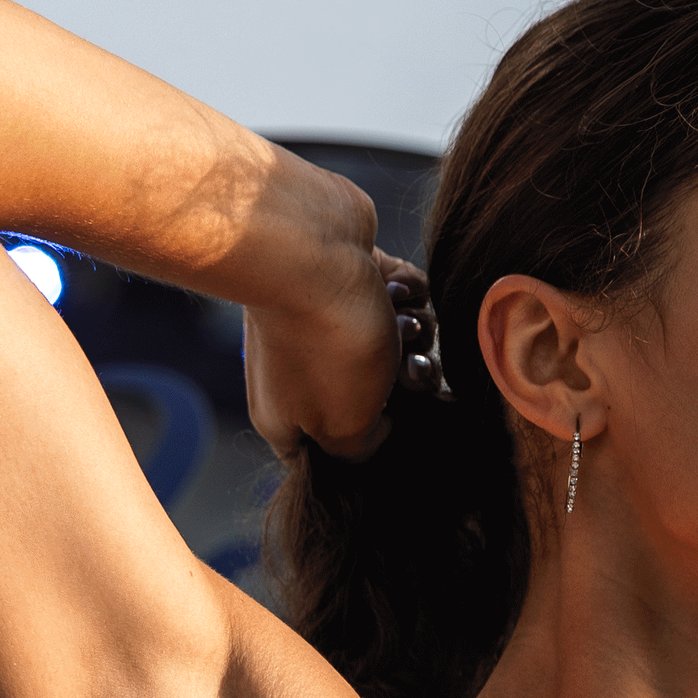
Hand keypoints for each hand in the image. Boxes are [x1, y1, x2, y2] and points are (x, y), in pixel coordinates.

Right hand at [243, 218, 428, 463]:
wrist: (309, 244)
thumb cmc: (324, 345)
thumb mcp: (345, 427)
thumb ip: (361, 451)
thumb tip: (378, 434)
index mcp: (287, 413)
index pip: (322, 453)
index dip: (359, 450)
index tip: (386, 433)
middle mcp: (302, 368)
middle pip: (374, 396)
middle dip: (405, 384)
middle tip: (408, 369)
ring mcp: (325, 319)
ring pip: (396, 345)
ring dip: (410, 333)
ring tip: (396, 319)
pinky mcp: (351, 276)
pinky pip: (400, 298)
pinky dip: (406, 294)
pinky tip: (390, 287)